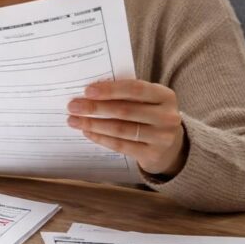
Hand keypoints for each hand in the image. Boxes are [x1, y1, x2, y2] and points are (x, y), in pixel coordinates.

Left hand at [67, 80, 188, 177]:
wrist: (171, 146)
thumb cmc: (150, 115)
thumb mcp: (147, 101)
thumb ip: (126, 94)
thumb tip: (90, 92)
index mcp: (165, 96)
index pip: (135, 89)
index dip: (110, 90)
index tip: (87, 91)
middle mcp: (167, 116)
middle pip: (125, 111)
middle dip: (95, 108)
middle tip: (73, 106)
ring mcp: (161, 137)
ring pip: (120, 129)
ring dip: (93, 124)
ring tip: (73, 120)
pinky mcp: (152, 154)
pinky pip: (120, 145)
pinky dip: (100, 138)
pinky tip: (87, 132)